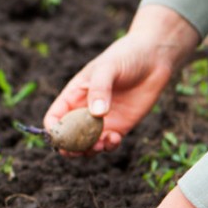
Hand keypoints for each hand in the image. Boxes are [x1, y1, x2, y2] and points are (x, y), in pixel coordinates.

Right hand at [44, 5, 199, 153]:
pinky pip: (108, 143)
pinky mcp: (119, 127)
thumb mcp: (107, 68)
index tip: (59, 136)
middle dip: (69, 147)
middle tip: (76, 151)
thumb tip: (96, 114)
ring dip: (89, 150)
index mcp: (73, 97)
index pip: (54, 118)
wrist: (154, 58)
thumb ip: (99, 89)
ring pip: (87, 145)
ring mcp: (101, 122)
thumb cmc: (125, 56)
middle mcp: (83, 112)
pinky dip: (108, 146)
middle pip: (68, 138)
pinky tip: (113, 139)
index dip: (53, 130)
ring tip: (97, 145)